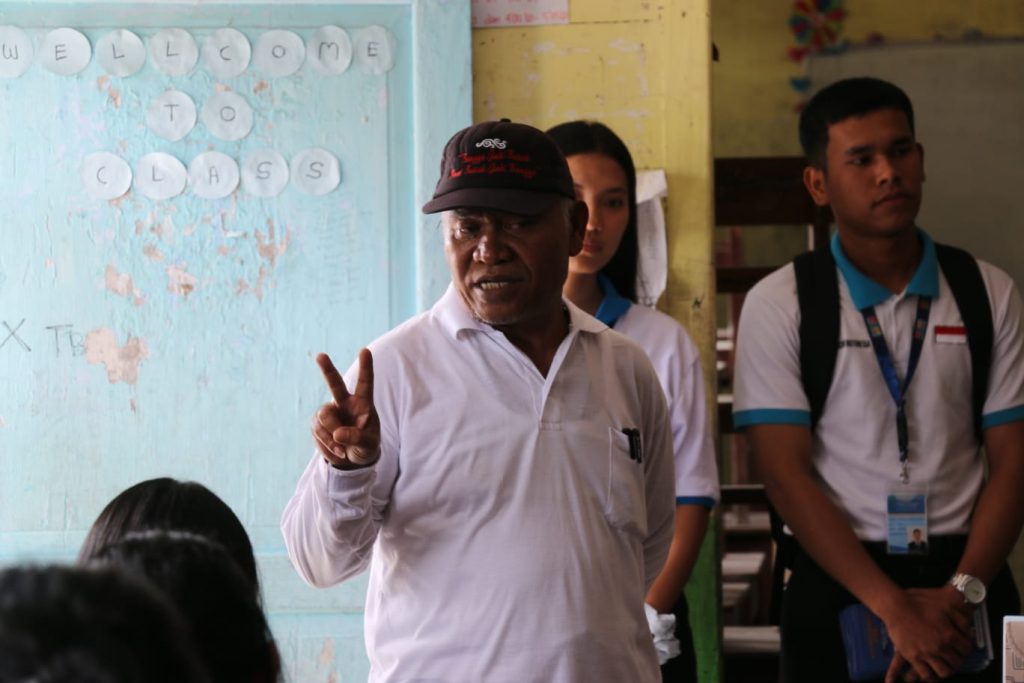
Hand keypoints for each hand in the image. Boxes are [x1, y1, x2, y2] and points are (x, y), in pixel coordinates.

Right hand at [311, 349, 379, 468]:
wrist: (352, 458)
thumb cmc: (366, 445)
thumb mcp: (369, 444)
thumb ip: (356, 438)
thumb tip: (337, 433)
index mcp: (363, 403)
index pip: (365, 383)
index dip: (366, 367)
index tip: (365, 350)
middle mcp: (345, 403)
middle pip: (335, 384)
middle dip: (327, 370)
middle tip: (320, 356)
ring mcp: (330, 412)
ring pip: (324, 417)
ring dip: (331, 437)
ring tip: (342, 450)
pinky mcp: (317, 423)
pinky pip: (317, 431)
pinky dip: (326, 445)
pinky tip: (336, 451)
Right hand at [883, 586, 973, 682]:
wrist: (895, 607)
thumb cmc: (918, 602)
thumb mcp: (944, 601)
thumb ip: (959, 611)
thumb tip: (970, 619)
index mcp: (949, 634)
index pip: (967, 649)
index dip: (966, 648)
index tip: (962, 646)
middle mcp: (940, 647)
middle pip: (957, 662)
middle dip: (957, 659)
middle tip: (953, 655)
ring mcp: (926, 654)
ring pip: (943, 671)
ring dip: (946, 669)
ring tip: (943, 664)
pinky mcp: (912, 656)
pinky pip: (925, 673)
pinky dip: (929, 675)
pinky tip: (929, 670)